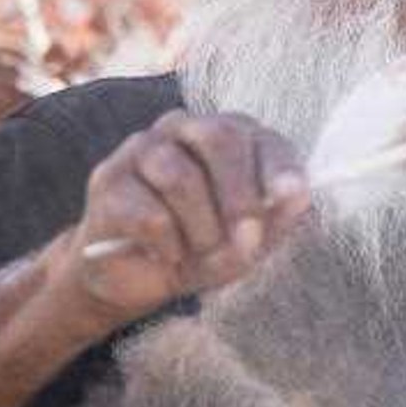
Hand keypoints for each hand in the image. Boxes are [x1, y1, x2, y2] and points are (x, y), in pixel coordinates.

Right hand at [53, 110, 310, 330]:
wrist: (136, 278)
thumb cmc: (203, 247)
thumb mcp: (249, 239)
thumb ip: (276, 218)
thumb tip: (297, 196)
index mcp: (229, 133)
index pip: (261, 137)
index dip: (279, 167)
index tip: (292, 196)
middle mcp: (185, 128)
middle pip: (219, 138)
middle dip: (239, 194)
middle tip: (246, 234)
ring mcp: (142, 149)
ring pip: (181, 177)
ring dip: (201, 227)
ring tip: (202, 250)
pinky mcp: (108, 180)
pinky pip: (148, 213)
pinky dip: (168, 243)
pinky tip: (169, 254)